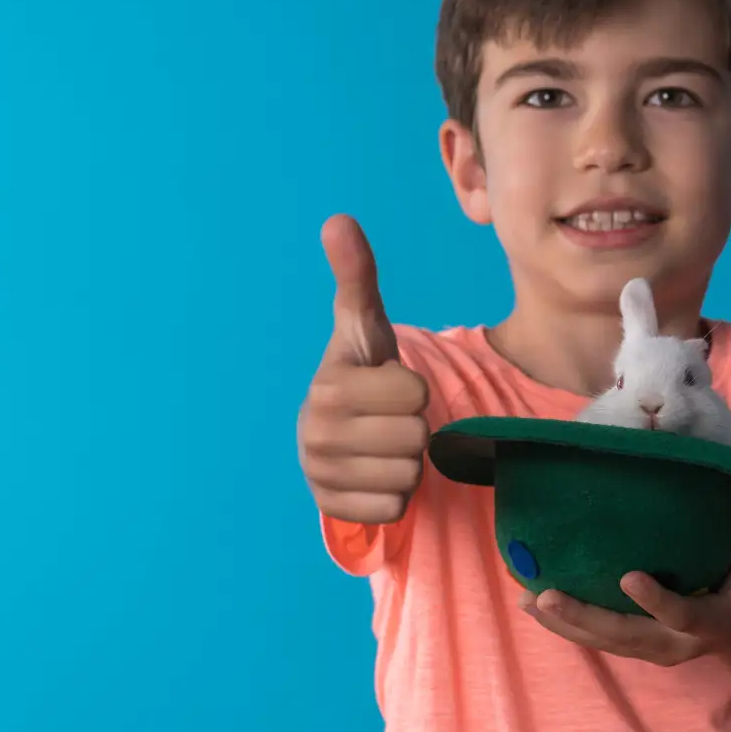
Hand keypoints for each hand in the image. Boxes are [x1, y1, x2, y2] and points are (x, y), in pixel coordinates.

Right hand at [297, 214, 429, 524]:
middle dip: (413, 428)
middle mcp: (314, 433)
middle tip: (389, 420)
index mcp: (327, 386)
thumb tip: (339, 220)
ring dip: (407, 462)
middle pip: (416, 437)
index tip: (388, 386)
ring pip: (409, 474)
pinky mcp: (334, 510)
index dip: (414, 388)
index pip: (414, 392)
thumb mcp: (366, 326)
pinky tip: (376, 475)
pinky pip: (396, 507)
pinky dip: (396, 494)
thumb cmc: (363, 374)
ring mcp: (320, 476)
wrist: (343, 434)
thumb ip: (357, 277)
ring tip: (382, 445)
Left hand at [520, 480, 730, 667]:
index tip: (627, 577)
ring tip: (528, 599)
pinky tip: (534, 605)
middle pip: (626, 637)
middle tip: (547, 595)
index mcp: (712, 620)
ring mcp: (654, 650)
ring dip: (564, 624)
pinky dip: (566, 625)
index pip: (681, 614)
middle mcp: (677, 644)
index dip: (655, 600)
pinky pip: (598, 640)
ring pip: (604, 643)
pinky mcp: (637, 649)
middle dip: (584, 619)